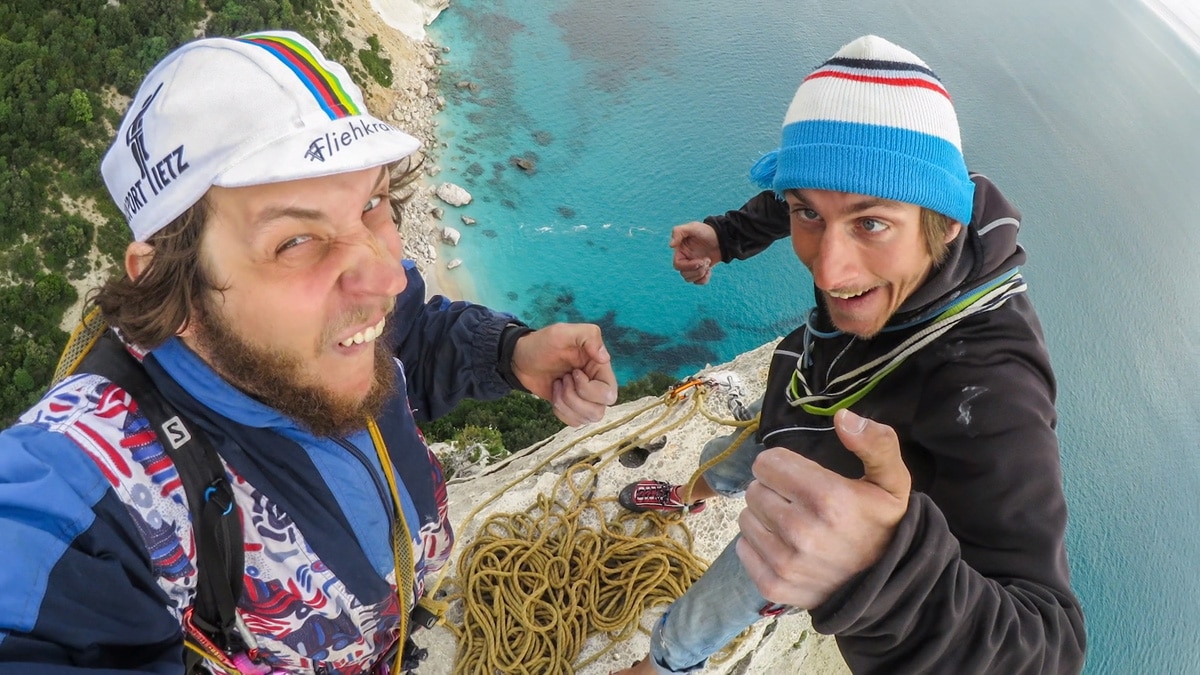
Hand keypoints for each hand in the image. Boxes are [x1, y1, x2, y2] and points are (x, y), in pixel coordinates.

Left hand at [510, 323, 618, 425]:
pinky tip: (554, 395)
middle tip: (563, 380)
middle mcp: (595, 384)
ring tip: (557, 386)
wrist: (521, 358)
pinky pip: (575, 422)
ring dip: (566, 404)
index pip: (609, 393)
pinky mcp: (571, 407)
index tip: (574, 372)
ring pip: (587, 419)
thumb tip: (605, 358)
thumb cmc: (542, 343)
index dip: (589, 389)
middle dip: (575, 399)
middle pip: (599, 411)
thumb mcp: (564, 332)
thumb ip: (589, 336)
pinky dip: (561, 412)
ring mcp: (584, 398)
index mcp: (599, 367)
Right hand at [669, 221, 720, 284]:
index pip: (677, 265)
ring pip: (690, 279)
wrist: (722, 237)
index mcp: (680, 251)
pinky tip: (710, 271)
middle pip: (684, 274)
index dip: (688, 266)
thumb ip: (678, 232)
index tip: (700, 261)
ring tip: (708, 262)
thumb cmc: (707, 231)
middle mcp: (685, 259)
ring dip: (701, 274)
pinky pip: (698, 282)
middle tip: (707, 260)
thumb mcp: (693, 227)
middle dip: (697, 270)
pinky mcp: (701, 270)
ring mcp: (693, 265)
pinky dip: (704, 279)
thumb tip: (671, 245)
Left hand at [735, 409, 910, 608]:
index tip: (800, 478)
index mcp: (828, 497)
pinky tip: (784, 547)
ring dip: (764, 516)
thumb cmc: (882, 526)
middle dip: (773, 491)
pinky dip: (758, 544)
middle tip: (798, 503)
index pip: (767, 462)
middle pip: (754, 489)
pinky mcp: (772, 583)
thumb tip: (842, 416)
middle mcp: (801, 530)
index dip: (782, 466)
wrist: (883, 588)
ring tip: (792, 524)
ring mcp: (785, 561)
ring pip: (746, 517)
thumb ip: (876, 443)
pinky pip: (742, 547)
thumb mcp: (893, 482)